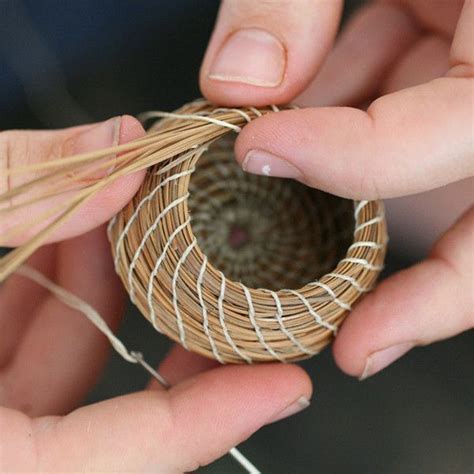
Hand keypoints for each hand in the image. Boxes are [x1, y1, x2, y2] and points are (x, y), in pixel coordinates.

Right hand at [0, 118, 310, 470]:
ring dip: (99, 279)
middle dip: (158, 323)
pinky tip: (68, 228)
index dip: (208, 423)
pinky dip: (52, 283)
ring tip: (122, 215)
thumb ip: (19, 184)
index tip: (287, 387)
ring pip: (62, 361)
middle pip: (106, 413)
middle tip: (211, 271)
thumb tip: (117, 143)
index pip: (127, 458)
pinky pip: (23, 341)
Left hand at [200, 0, 473, 378]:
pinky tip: (305, 139)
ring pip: (450, 181)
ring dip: (370, 217)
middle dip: (435, 293)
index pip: (459, 127)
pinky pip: (414, 128)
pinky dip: (356, 144)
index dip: (351, 154)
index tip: (257, 153)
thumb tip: (239, 88)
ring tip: (321, 278)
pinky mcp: (459, 64)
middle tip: (360, 350)